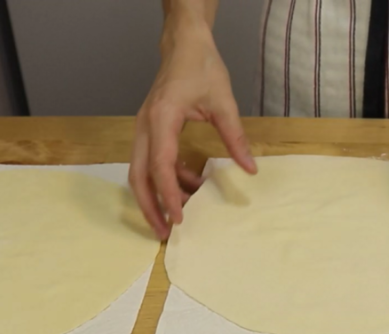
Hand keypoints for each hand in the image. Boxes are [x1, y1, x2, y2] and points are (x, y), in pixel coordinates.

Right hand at [130, 24, 256, 238]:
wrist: (184, 45)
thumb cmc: (201, 67)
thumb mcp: (224, 101)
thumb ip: (235, 137)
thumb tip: (250, 169)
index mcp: (161, 118)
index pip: (160, 166)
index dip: (168, 196)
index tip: (179, 219)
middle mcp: (145, 126)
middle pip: (138, 176)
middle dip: (149, 207)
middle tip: (165, 233)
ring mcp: (144, 129)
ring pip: (139, 172)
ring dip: (155, 197)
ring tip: (178, 217)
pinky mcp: (150, 130)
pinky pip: (151, 162)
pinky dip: (168, 179)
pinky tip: (191, 187)